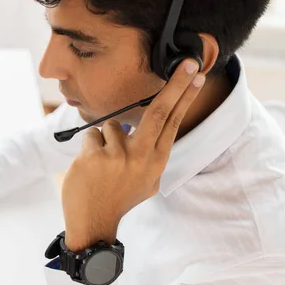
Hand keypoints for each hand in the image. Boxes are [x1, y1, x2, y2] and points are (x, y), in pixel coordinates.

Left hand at [61, 59, 205, 251]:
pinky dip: (89, 148)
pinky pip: (91, 136)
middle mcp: (142, 157)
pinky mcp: (95, 156)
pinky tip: (90, 168)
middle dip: (175, 85)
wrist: (93, 222)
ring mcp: (118, 156)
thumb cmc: (119, 197)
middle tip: (187, 63)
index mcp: (157, 162)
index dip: (184, 97)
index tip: (196, 76)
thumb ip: (150, 154)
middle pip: (159, 111)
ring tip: (102, 166)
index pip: (173, 122)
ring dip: (104, 140)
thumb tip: (149, 126)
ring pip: (111, 126)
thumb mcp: (146, 180)